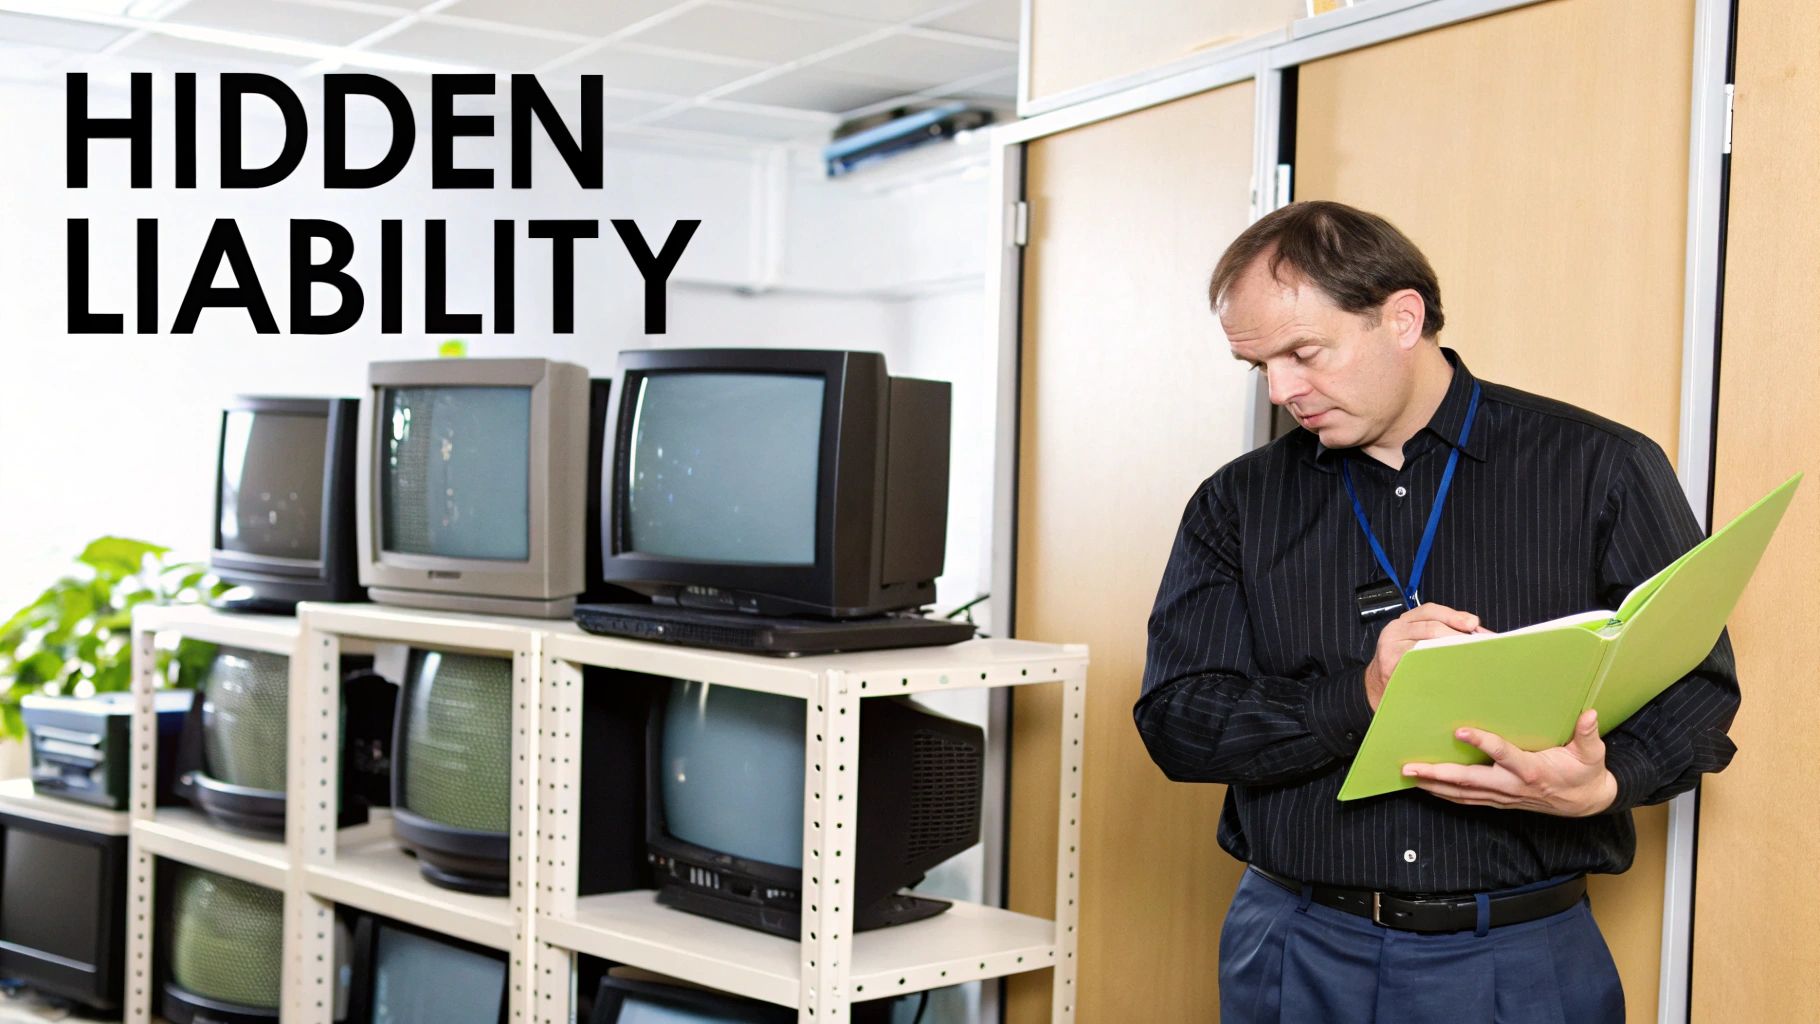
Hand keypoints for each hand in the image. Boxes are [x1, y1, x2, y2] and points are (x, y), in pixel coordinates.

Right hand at [1364, 603, 1483, 709]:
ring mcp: (1390, 649)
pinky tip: (1449, 670)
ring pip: (1425, 645)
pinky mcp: (1390, 667)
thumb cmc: (1404, 662)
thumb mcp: (1417, 639)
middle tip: (1477, 645)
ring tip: (1467, 657)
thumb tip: (1477, 631)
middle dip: (1457, 635)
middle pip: (1431, 627)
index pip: (1430, 611)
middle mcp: (1395, 631)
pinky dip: (1435, 665)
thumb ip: (1442, 631)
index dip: (1453, 615)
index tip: (1473, 623)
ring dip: (1450, 651)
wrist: (1376, 684)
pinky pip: (1417, 663)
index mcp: (1404, 622)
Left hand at [1402, 709, 1618, 816]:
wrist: (1586, 802)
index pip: (1503, 755)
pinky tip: (1426, 787)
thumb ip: (1588, 735)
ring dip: (1434, 786)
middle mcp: (1512, 786)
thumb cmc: (1585, 773)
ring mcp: (1503, 796)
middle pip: (1469, 781)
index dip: (1482, 743)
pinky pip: (1467, 799)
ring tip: (1408, 776)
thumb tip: (1589, 714)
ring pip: (1462, 793)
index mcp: (1532, 770)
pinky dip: (1445, 794)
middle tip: (1410, 768)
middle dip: (1438, 774)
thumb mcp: (1592, 754)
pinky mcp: (1499, 800)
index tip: (1460, 730)